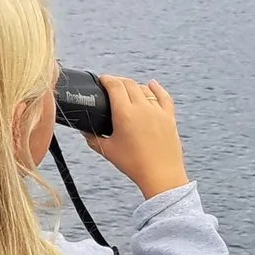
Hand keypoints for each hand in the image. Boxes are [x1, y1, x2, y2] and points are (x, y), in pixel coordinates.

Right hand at [86, 76, 188, 198]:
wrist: (161, 175)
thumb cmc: (134, 164)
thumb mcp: (108, 150)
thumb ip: (92, 138)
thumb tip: (84, 131)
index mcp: (125, 113)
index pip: (115, 86)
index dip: (106, 79)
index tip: (101, 79)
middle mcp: (142, 108)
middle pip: (129, 84)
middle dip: (118, 81)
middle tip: (111, 84)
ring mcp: (158, 112)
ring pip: (145, 89)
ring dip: (134, 86)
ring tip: (127, 89)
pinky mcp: (169, 117)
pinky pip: (164, 97)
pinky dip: (157, 89)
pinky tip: (152, 84)